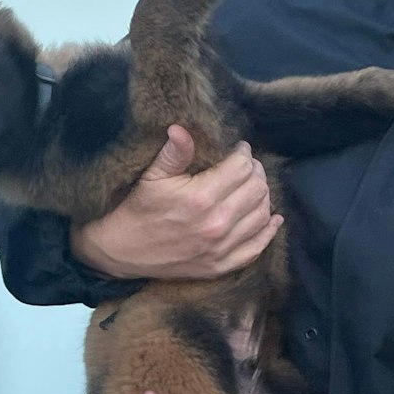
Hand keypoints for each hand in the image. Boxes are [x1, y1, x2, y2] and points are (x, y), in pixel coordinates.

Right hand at [71, 129, 280, 280]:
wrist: (122, 251)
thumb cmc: (138, 209)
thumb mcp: (152, 177)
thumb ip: (174, 153)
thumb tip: (181, 127)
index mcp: (200, 197)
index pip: (242, 168)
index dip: (244, 154)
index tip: (238, 149)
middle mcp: (216, 224)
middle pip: (257, 189)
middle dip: (255, 172)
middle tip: (246, 167)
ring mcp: (220, 248)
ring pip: (262, 215)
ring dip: (262, 197)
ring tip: (252, 187)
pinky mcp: (220, 265)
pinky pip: (257, 247)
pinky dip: (268, 230)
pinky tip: (271, 218)